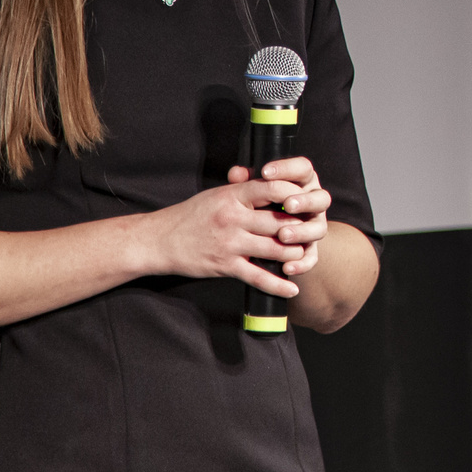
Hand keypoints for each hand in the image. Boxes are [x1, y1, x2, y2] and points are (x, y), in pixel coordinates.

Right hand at [141, 159, 327, 294]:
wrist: (160, 240)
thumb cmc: (191, 215)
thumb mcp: (216, 194)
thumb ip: (244, 189)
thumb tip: (272, 181)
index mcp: (232, 195)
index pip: (272, 188)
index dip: (293, 193)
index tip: (304, 199)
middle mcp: (233, 217)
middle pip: (280, 221)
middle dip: (300, 228)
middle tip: (312, 230)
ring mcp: (230, 243)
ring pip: (276, 249)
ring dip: (295, 254)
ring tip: (304, 254)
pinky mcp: (225, 265)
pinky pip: (258, 277)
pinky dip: (278, 285)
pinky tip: (292, 289)